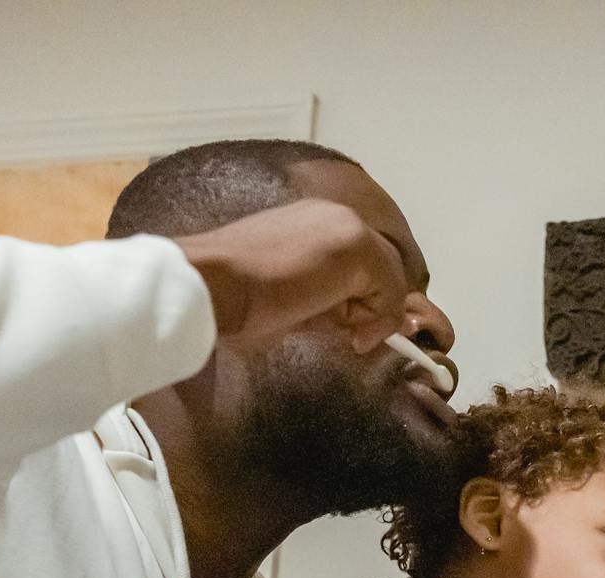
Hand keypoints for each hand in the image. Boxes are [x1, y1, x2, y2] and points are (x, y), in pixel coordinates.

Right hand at [173, 197, 408, 352]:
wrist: (211, 283)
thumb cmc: (234, 294)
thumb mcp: (287, 290)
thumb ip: (323, 293)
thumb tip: (355, 319)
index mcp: (314, 219)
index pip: (362, 260)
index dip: (360, 298)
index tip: (342, 326)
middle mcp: (334, 215)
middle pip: (383, 266)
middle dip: (371, 306)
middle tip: (347, 335)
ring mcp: (348, 228)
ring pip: (391, 279)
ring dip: (372, 315)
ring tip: (338, 330)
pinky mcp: (357, 249)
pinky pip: (393, 293)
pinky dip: (379, 321)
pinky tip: (351, 335)